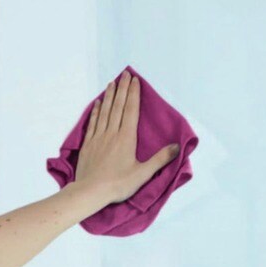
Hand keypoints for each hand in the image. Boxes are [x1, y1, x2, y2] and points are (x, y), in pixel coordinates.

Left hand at [73, 71, 180, 204]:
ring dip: (110, 96)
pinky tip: (98, 103)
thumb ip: (160, 159)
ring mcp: (98, 137)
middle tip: (125, 74)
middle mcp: (112, 133)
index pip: (131, 111)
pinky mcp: (88, 144)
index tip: (135, 80)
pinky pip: (93, 122)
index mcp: (126, 138)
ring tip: (112, 83)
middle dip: (122, 89)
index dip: (133, 94)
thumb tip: (176, 147)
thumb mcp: (143, 174)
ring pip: (105, 111)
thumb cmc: (118, 184)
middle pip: (118, 106)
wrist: (90, 192)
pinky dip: (96, 110)